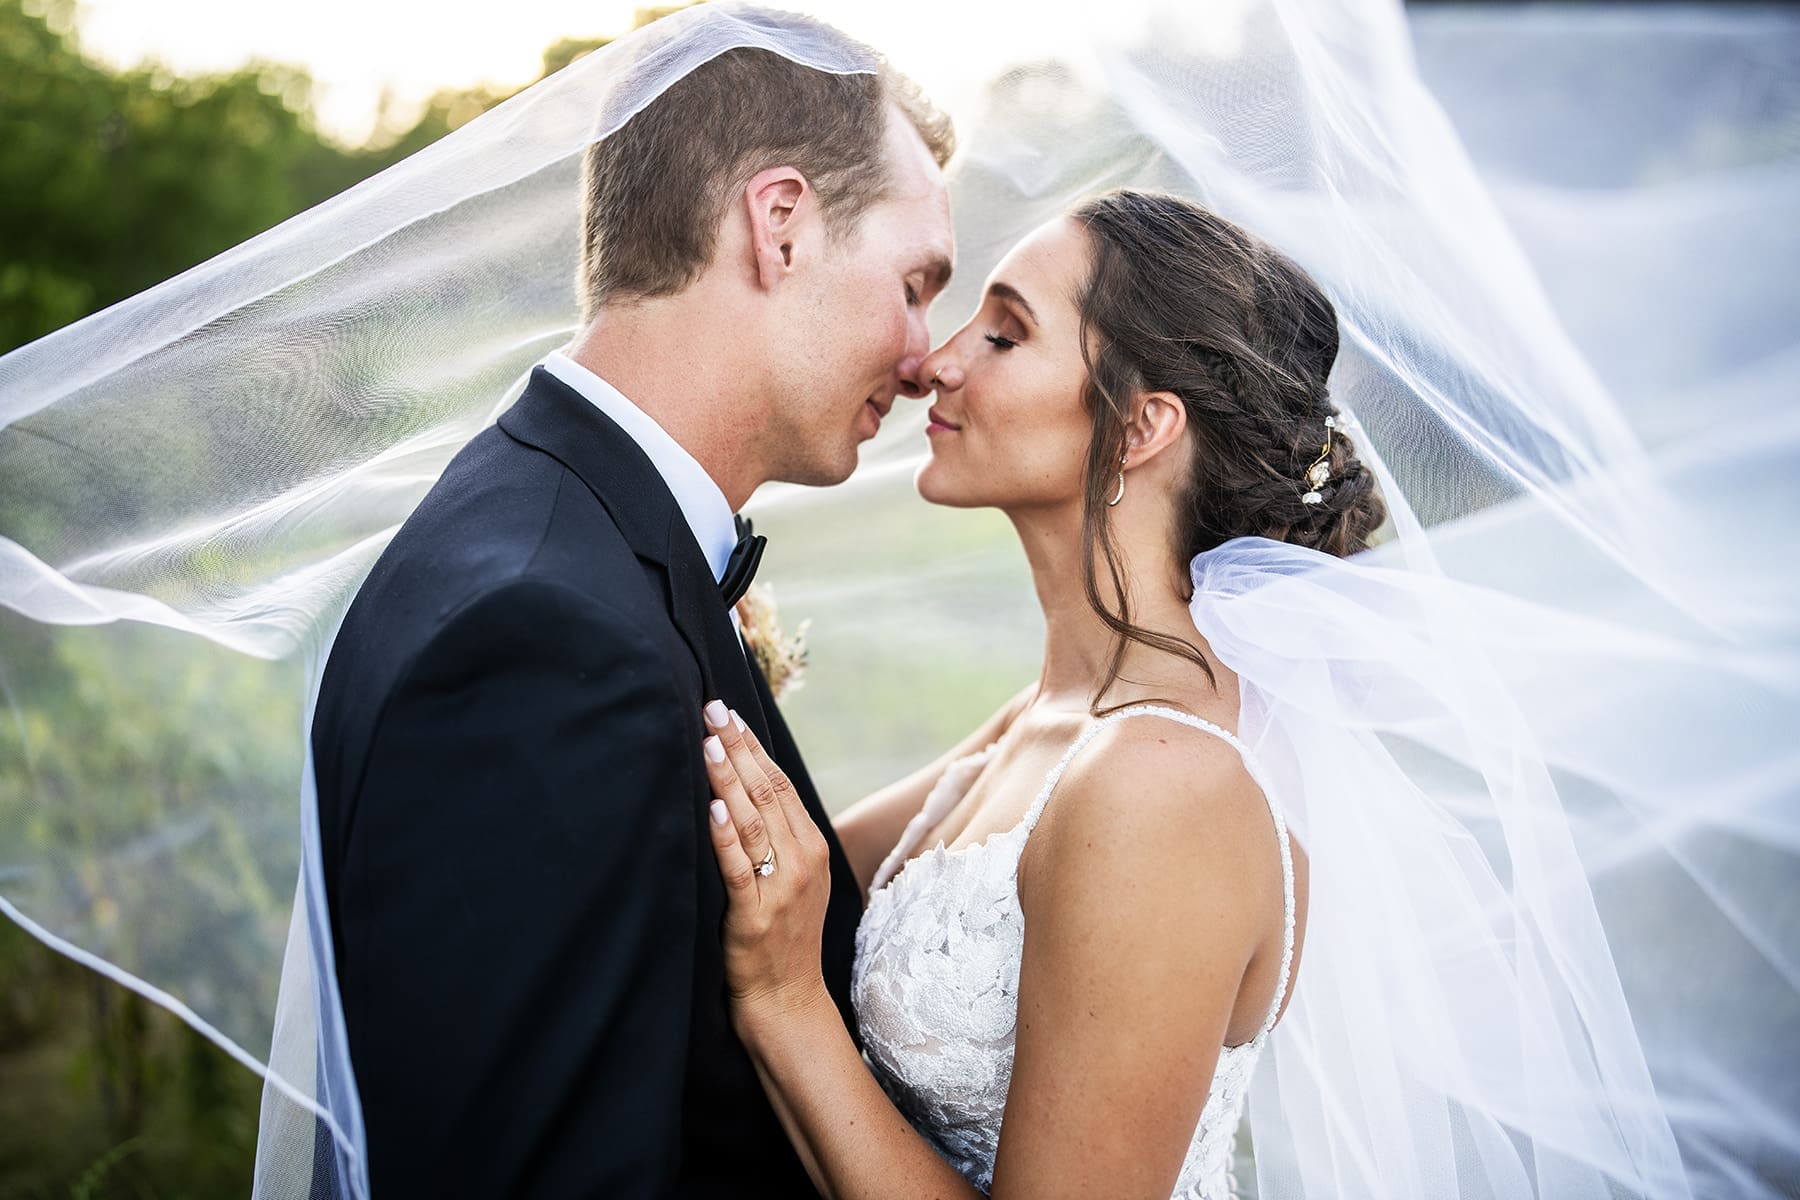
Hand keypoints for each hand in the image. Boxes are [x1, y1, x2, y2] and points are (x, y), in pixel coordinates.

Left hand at [701, 701, 832, 1034]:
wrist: (788, 1002)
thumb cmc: (781, 939)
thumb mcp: (790, 881)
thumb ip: (776, 839)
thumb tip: (743, 789)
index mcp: (811, 848)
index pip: (780, 784)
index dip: (753, 746)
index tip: (729, 712)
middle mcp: (802, 862)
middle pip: (768, 792)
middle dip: (738, 748)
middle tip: (713, 709)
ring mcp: (782, 889)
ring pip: (754, 821)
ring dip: (729, 779)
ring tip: (710, 743)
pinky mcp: (756, 916)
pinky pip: (739, 868)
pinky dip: (726, 836)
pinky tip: (714, 808)